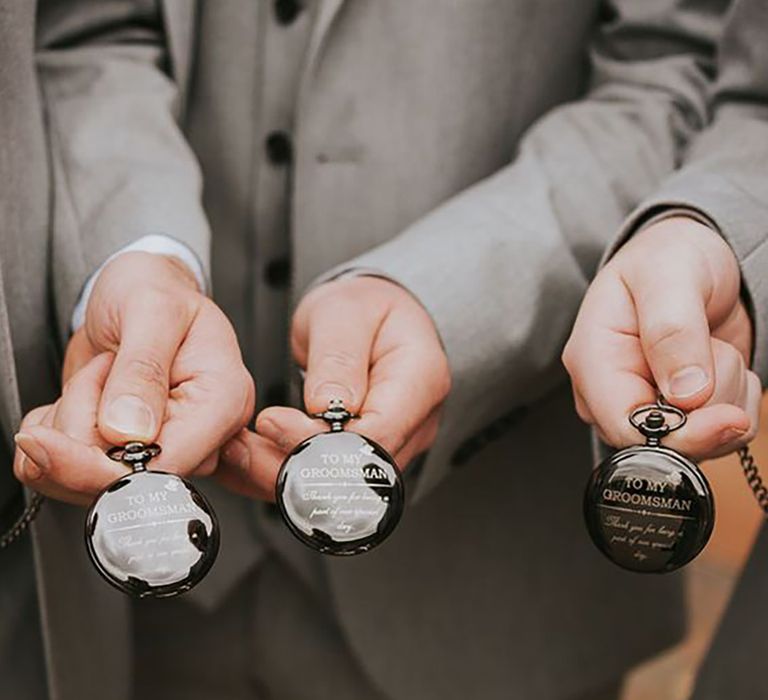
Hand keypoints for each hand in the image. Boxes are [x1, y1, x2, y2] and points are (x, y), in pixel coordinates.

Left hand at [13, 252, 254, 504]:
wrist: (135, 289)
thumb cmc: (156, 289)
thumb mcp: (151, 309)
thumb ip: (142, 368)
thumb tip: (129, 432)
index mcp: (222, 401)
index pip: (169, 465)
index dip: (108, 466)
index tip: (55, 443)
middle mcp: (198, 433)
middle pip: (124, 477)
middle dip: (83, 429)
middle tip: (102, 366)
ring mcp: (163, 445)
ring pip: (88, 477)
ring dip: (70, 421)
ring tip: (102, 370)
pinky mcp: (127, 450)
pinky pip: (66, 468)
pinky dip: (54, 431)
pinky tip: (80, 392)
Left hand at [217, 276, 450, 499]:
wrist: (373, 317)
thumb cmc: (365, 308)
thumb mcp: (344, 313)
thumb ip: (337, 358)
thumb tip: (326, 408)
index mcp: (421, 380)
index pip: (377, 434)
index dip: (322, 441)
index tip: (273, 420)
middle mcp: (417, 421)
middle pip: (359, 468)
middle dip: (296, 463)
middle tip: (244, 443)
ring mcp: (398, 442)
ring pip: (342, 482)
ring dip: (287, 471)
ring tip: (242, 449)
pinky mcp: (372, 455)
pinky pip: (332, 476)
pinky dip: (291, 469)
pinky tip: (258, 454)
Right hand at [563, 216, 759, 459]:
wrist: (693, 260)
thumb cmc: (667, 258)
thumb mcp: (668, 275)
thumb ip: (672, 330)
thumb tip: (686, 394)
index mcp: (593, 360)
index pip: (624, 427)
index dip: (679, 433)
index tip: (728, 416)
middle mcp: (611, 393)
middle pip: (665, 440)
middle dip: (708, 404)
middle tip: (711, 348)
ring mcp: (642, 407)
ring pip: (700, 441)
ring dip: (725, 394)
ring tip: (708, 345)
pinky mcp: (675, 416)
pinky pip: (721, 436)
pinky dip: (736, 400)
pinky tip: (718, 363)